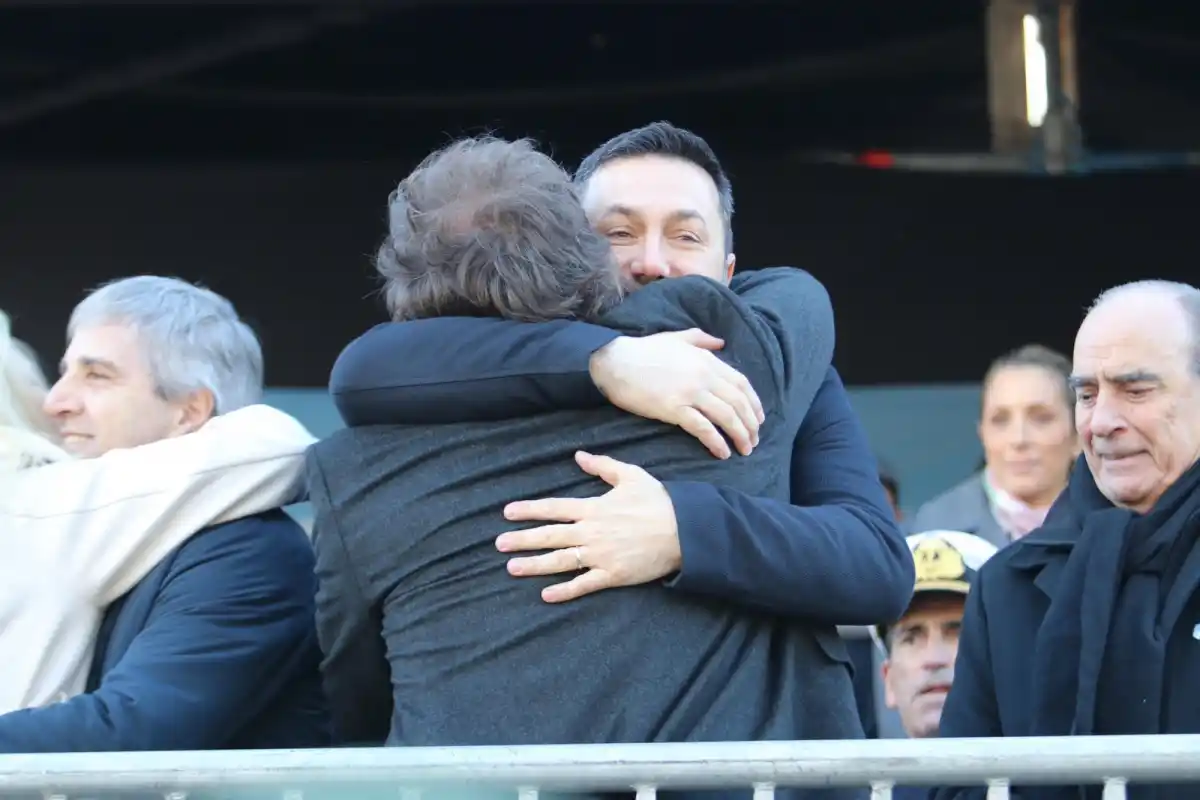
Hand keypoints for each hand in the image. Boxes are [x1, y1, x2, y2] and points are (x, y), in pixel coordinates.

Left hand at [495, 451, 681, 602]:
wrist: (684, 530)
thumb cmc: (659, 501)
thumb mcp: (631, 475)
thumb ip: (602, 466)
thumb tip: (578, 456)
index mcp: (594, 508)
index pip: (554, 508)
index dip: (529, 510)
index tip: (508, 512)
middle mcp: (592, 532)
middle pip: (550, 536)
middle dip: (522, 539)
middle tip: (499, 543)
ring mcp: (601, 555)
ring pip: (560, 561)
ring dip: (534, 565)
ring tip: (512, 567)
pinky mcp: (613, 575)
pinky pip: (584, 584)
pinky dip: (564, 591)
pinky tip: (545, 595)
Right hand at [588, 330, 763, 458]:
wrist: (614, 362)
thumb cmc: (643, 350)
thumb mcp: (676, 338)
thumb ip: (701, 339)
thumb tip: (721, 342)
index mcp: (706, 359)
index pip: (741, 383)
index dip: (754, 403)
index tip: (759, 418)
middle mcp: (703, 375)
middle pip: (738, 403)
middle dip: (751, 424)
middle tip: (754, 440)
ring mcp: (690, 392)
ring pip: (726, 417)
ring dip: (740, 435)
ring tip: (745, 450)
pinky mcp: (674, 409)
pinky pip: (703, 428)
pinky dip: (716, 442)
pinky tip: (722, 453)